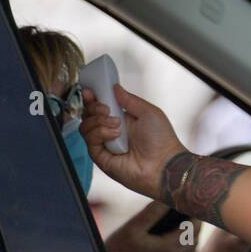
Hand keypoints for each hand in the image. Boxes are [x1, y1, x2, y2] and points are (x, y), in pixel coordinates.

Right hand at [81, 83, 184, 199]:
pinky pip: (90, 140)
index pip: (100, 106)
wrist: (164, 164)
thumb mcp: (148, 112)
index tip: (90, 91)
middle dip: (94, 107)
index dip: (93, 98)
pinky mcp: (101, 157)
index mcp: (122, 120)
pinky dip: (100, 133)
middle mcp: (111, 132)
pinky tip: (115, 134)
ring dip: (99, 121)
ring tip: (117, 125)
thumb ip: (129, 99)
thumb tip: (115, 87)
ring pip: (86, 126)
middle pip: (88, 115)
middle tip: (107, 109)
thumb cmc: (161, 140)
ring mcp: (105, 145)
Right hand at [103, 200, 188, 251]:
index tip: (192, 202)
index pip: (193, 227)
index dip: (195, 213)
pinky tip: (173, 240)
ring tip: (185, 222)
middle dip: (195, 223)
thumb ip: (152, 212)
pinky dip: (183, 246)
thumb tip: (166, 198)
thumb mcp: (133, 228)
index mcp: (169, 248)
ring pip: (189, 250)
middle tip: (191, 209)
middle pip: (194, 238)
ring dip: (191, 235)